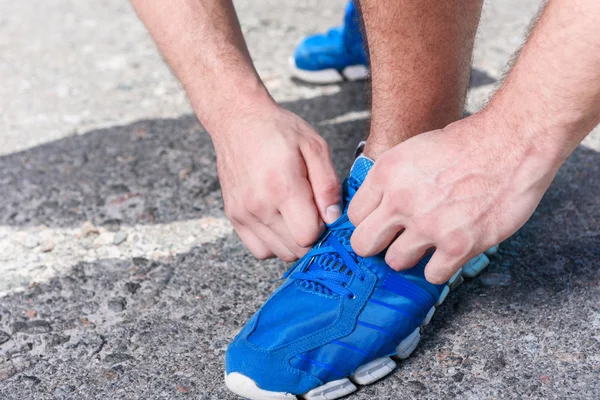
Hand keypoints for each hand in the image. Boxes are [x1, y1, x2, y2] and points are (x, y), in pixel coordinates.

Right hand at [213, 101, 340, 261]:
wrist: (238, 119)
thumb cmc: (279, 129)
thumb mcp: (314, 146)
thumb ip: (328, 185)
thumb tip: (334, 218)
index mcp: (282, 187)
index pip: (309, 236)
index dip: (323, 229)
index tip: (323, 212)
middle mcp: (259, 205)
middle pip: (295, 249)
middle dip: (311, 238)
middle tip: (313, 213)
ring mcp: (243, 214)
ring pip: (278, 253)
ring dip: (294, 242)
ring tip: (296, 215)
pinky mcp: (233, 217)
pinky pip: (259, 250)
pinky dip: (274, 243)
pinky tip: (281, 222)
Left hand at [348, 113, 559, 282]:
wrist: (512, 143)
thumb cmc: (468, 143)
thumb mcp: (414, 150)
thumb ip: (391, 180)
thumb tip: (379, 206)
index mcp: (387, 173)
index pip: (355, 215)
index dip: (369, 221)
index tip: (382, 223)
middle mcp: (401, 201)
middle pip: (364, 244)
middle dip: (378, 245)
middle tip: (395, 241)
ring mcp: (428, 225)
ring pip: (396, 262)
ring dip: (411, 256)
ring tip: (428, 242)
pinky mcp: (458, 245)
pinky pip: (432, 275)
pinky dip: (440, 268)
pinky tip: (449, 252)